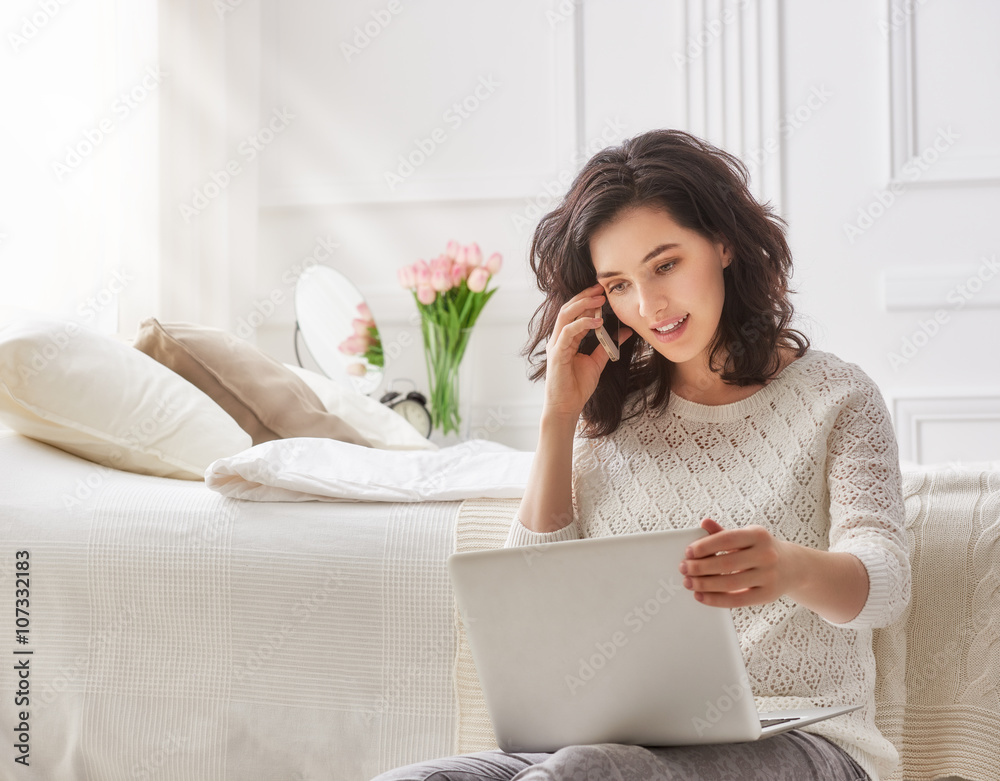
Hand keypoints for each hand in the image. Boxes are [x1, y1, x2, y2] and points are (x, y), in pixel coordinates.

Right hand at [543, 282, 632, 420]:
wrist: (566, 407)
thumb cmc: (577, 387)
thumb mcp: (598, 362)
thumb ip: (608, 345)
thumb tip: (625, 331)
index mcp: (567, 339)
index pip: (575, 313)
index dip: (588, 300)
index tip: (603, 291)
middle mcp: (559, 339)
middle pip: (568, 309)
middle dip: (584, 296)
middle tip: (601, 288)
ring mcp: (556, 345)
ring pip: (565, 316)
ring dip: (582, 305)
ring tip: (599, 299)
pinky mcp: (557, 354)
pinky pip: (568, 332)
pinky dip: (582, 324)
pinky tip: (597, 321)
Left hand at [679, 518, 791, 607]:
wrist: (793, 566)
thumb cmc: (761, 549)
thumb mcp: (747, 536)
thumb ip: (723, 533)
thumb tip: (704, 523)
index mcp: (758, 535)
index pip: (727, 539)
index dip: (705, 546)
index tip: (688, 552)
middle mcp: (766, 554)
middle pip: (726, 564)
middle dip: (700, 567)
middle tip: (683, 568)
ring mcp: (769, 576)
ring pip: (730, 583)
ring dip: (704, 585)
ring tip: (689, 582)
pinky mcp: (768, 595)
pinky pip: (737, 600)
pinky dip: (716, 600)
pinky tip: (701, 596)